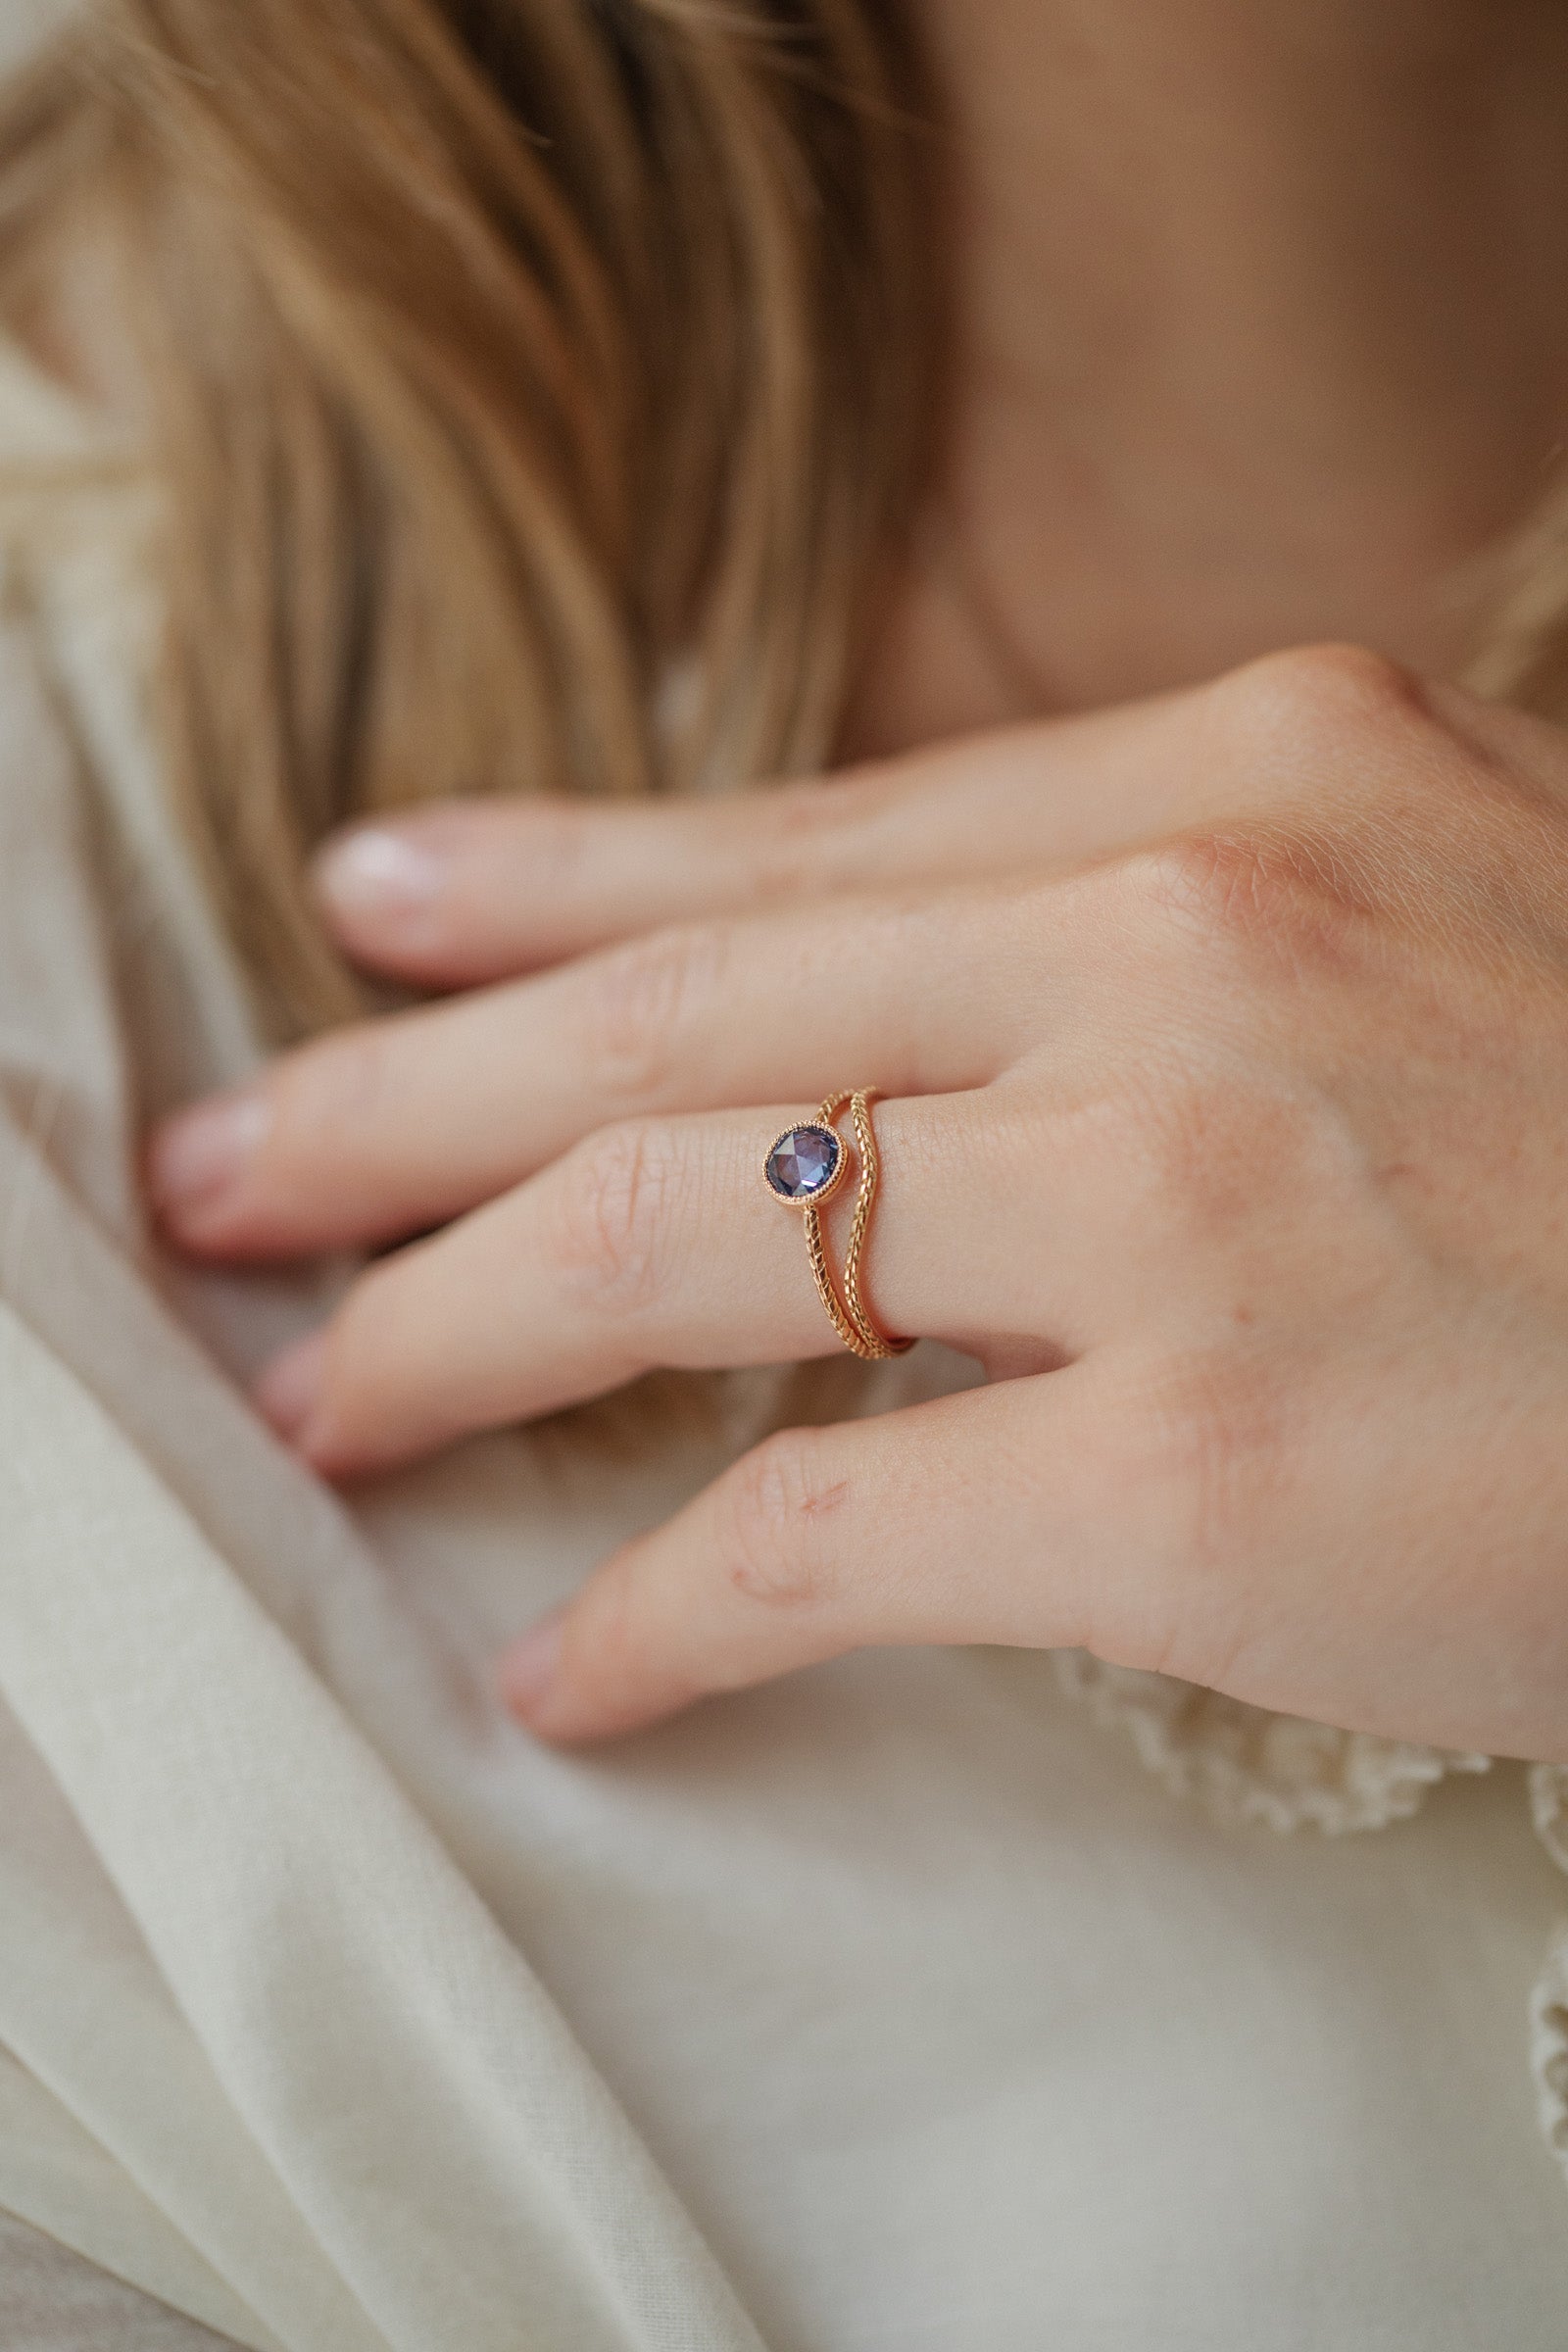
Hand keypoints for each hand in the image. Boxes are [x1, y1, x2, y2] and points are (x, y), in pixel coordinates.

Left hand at [148, 647, 1567, 1754]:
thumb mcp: (1415, 908)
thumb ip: (1140, 913)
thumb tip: (866, 991)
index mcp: (1249, 781)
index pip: (794, 840)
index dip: (543, 881)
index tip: (369, 919)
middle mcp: (1195, 944)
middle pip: (680, 1021)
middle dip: (402, 1106)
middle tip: (230, 1174)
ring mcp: (1194, 1197)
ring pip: (693, 1244)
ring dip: (457, 1331)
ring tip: (321, 1396)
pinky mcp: (1205, 1469)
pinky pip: (826, 1529)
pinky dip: (663, 1608)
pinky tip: (569, 1663)